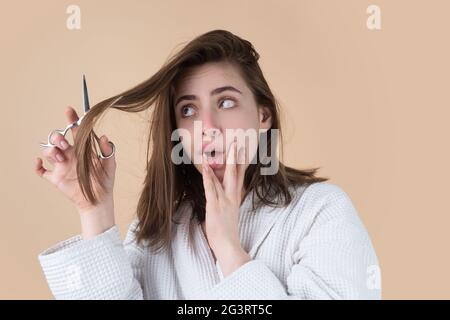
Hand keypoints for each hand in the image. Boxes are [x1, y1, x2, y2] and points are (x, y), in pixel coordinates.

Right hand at [34, 106, 115, 236]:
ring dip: (51, 151)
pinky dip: (37, 166)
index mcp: (83, 150)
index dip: (72, 120)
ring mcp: (62, 166)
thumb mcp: (110, 165)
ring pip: (49, 152)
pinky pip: (42, 171)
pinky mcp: (56, 178)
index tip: (69, 110)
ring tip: (60, 158)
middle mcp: (71, 155)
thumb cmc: (105, 182)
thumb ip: (108, 151)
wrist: (98, 201)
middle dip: (57, 137)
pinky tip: (39, 163)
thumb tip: (105, 136)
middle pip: (58, 139)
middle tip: (64, 143)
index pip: (76, 131)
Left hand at [201, 140, 250, 276]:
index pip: (239, 177)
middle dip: (237, 157)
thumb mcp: (229, 215)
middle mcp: (232, 197)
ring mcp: (224, 201)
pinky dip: (209, 177)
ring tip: (227, 148)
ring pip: (225, 177)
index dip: (241, 164)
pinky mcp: (215, 206)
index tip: (243, 151)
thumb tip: (222, 199)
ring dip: (226, 162)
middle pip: (236, 173)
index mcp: (235, 199)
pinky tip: (206, 167)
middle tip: (238, 143)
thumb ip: (226, 204)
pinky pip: (211, 188)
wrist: (228, 246)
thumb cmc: (226, 233)